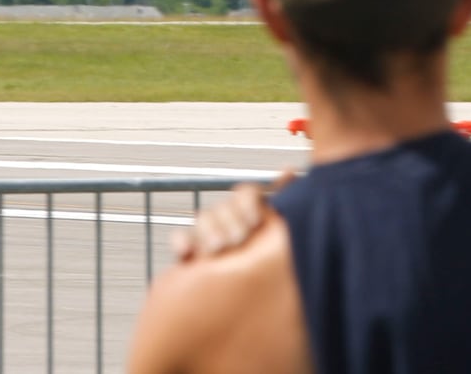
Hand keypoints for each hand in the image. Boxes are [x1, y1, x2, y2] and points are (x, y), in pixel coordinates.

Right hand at [172, 167, 296, 261]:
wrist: (244, 301)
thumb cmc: (264, 262)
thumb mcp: (277, 231)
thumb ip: (282, 201)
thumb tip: (289, 168)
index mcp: (251, 213)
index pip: (246, 193)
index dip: (249, 202)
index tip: (255, 221)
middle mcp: (229, 221)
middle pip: (224, 206)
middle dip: (230, 221)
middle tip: (239, 239)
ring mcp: (207, 236)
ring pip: (204, 218)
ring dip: (210, 231)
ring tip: (218, 248)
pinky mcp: (190, 253)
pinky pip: (181, 238)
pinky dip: (182, 242)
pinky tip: (187, 252)